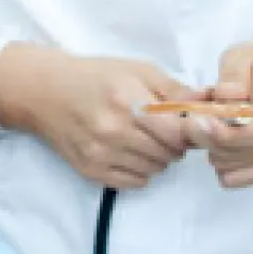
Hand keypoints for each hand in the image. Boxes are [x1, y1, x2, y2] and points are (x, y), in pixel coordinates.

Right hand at [0, 44, 195, 188]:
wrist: (45, 92)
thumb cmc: (95, 77)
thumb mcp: (137, 70)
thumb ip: (174, 89)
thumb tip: (207, 104)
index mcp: (127, 101)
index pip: (178, 133)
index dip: (189, 131)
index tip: (184, 124)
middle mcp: (113, 131)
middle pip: (169, 154)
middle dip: (174, 143)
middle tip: (164, 130)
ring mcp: (101, 154)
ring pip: (154, 170)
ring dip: (158, 158)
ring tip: (145, 139)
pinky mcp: (91, 170)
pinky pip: (134, 182)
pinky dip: (141, 171)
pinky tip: (131, 153)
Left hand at [185, 42, 252, 188]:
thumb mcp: (248, 54)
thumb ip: (231, 73)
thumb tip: (222, 97)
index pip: (252, 134)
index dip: (219, 132)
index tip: (199, 117)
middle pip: (228, 153)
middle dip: (203, 132)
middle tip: (201, 110)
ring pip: (224, 167)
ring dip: (210, 146)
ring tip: (216, 121)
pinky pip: (231, 179)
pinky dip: (219, 162)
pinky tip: (221, 140)